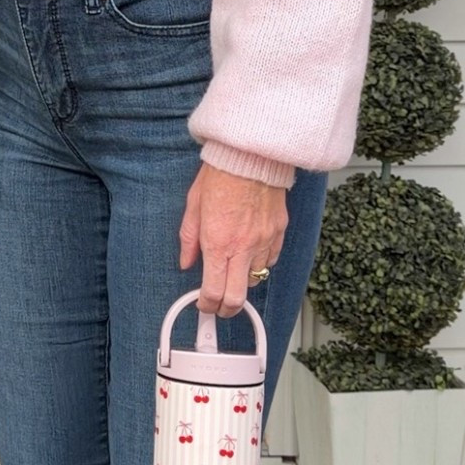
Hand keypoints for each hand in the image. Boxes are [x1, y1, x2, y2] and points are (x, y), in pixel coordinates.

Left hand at [178, 164, 286, 317]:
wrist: (251, 154)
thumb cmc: (220, 174)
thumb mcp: (193, 206)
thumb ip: (189, 239)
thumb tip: (186, 261)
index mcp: (218, 243)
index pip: (213, 291)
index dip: (206, 305)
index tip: (203, 304)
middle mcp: (243, 247)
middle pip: (237, 298)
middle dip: (226, 309)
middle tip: (219, 307)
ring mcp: (264, 241)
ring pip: (256, 280)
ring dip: (243, 282)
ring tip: (233, 273)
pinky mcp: (279, 232)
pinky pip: (272, 260)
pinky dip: (260, 264)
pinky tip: (250, 256)